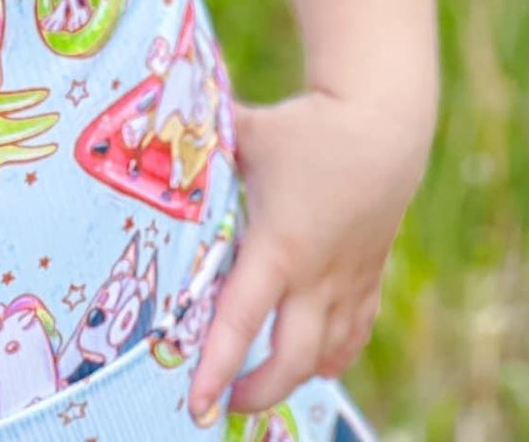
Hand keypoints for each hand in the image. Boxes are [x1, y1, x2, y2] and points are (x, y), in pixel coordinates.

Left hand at [190, 89, 428, 419]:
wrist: (384, 123)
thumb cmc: (306, 127)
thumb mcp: (247, 134)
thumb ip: (199, 143)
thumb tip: (144, 131)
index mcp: (279, 246)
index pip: (241, 320)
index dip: (217, 365)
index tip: (198, 404)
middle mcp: (317, 275)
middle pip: (292, 360)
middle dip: (259, 391)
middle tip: (226, 401)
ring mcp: (348, 280)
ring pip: (327, 355)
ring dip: (296, 380)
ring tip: (262, 386)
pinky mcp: (369, 276)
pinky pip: (354, 333)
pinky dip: (335, 355)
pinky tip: (316, 364)